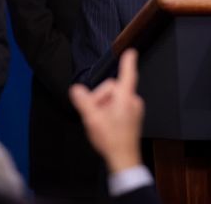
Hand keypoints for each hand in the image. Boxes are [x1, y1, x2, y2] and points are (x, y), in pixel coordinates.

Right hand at [69, 49, 143, 172]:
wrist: (124, 159)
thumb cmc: (110, 139)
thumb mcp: (92, 119)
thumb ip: (84, 101)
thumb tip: (76, 89)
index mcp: (124, 98)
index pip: (127, 74)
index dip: (128, 62)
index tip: (130, 52)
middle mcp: (133, 101)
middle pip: (112, 88)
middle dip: (100, 98)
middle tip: (95, 114)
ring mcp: (134, 109)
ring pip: (114, 98)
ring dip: (105, 106)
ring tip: (101, 122)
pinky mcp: (134, 116)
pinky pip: (119, 106)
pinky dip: (110, 111)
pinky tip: (106, 125)